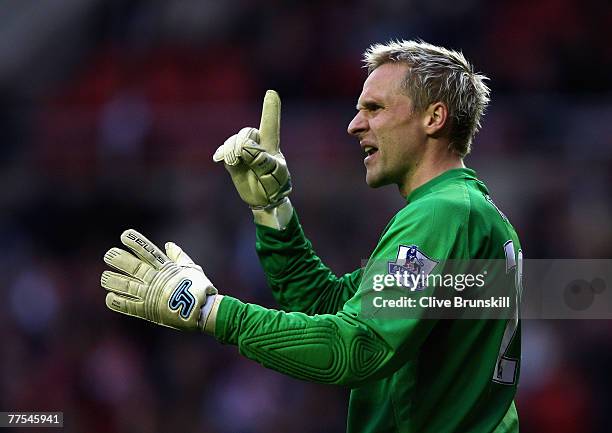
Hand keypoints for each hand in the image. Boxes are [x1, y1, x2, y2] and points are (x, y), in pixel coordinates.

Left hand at [101, 229, 217, 331]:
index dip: (135, 243)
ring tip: (104, 277)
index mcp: (166, 268)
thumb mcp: (192, 269)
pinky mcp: (148, 311)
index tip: (124, 236)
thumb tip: (169, 245)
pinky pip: (128, 306)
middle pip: (133, 267)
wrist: (203, 312)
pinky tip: (109, 297)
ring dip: (114, 280)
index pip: (147, 252)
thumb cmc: (201, 289)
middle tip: (108, 255)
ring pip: (126, 285)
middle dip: (119, 260)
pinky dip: (118, 302)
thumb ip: (178, 257)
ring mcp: (150, 295)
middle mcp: (155, 279)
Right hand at [213, 90, 291, 208]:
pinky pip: (225, 151)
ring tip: (236, 162)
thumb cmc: (275, 185)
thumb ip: (261, 160)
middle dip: (245, 142)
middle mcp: (256, 144)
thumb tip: (244, 149)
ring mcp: (243, 152)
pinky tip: (220, 158)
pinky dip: (224, 153)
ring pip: (235, 141)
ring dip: (234, 149)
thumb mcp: (275, 173)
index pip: (270, 124)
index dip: (270, 109)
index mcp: (271, 145)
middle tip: (246, 157)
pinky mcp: (232, 160)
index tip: (271, 92)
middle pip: (248, 133)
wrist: (264, 199)